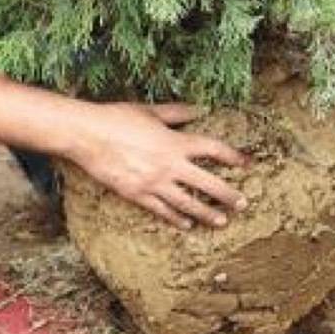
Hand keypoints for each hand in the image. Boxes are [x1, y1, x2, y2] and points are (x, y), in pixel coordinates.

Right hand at [67, 102, 248, 228]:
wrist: (87, 135)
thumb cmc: (117, 118)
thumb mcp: (150, 111)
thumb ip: (177, 113)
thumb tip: (199, 109)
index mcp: (175, 142)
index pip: (213, 150)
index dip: (233, 156)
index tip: (247, 164)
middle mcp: (169, 165)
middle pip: (208, 184)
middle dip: (228, 195)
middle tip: (243, 204)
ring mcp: (154, 183)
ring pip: (188, 203)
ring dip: (207, 213)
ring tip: (221, 221)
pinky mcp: (137, 194)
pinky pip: (162, 211)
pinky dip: (176, 219)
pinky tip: (187, 225)